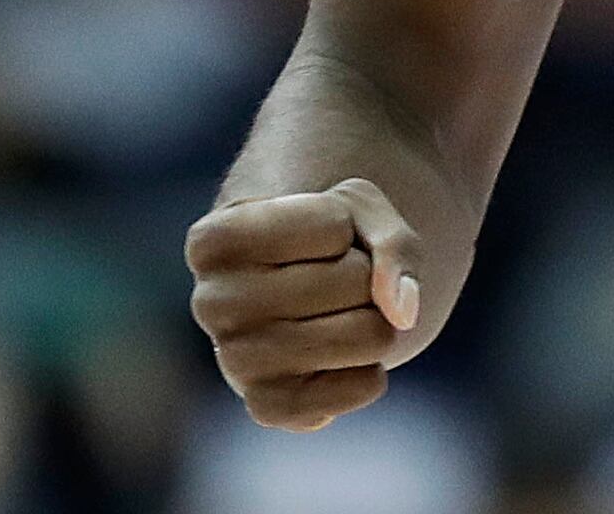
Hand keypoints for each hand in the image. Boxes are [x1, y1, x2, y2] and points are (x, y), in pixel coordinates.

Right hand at [184, 177, 425, 429]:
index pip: (334, 224)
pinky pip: (364, 387)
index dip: (347, 225)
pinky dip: (373, 368)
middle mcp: (211, 304)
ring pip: (371, 335)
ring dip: (377, 321)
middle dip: (367, 275)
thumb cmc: (320, 235)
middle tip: (332, 279)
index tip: (316, 235)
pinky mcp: (269, 407)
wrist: (294, 287)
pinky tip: (335, 355)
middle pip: (357, 281)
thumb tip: (402, 314)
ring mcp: (235, 362)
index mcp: (215, 240)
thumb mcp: (358, 206)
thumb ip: (392, 242)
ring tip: (335, 314)